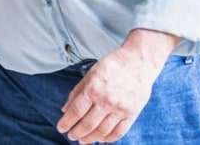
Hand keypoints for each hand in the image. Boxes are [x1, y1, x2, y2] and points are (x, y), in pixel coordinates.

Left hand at [57, 29, 177, 142]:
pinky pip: (119, 132)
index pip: (76, 111)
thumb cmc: (112, 66)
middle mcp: (106, 101)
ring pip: (102, 131)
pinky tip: (101, 140)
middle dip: (76, 133)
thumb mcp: (90, 74)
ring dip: (90, 138)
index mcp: (93, 89)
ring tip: (83, 140)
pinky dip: (108, 139)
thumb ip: (77, 92)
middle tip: (71, 136)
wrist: (138, 62)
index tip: (61, 128)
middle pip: (88, 124)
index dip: (66, 122)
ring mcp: (120, 109)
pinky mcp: (132, 113)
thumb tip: (65, 109)